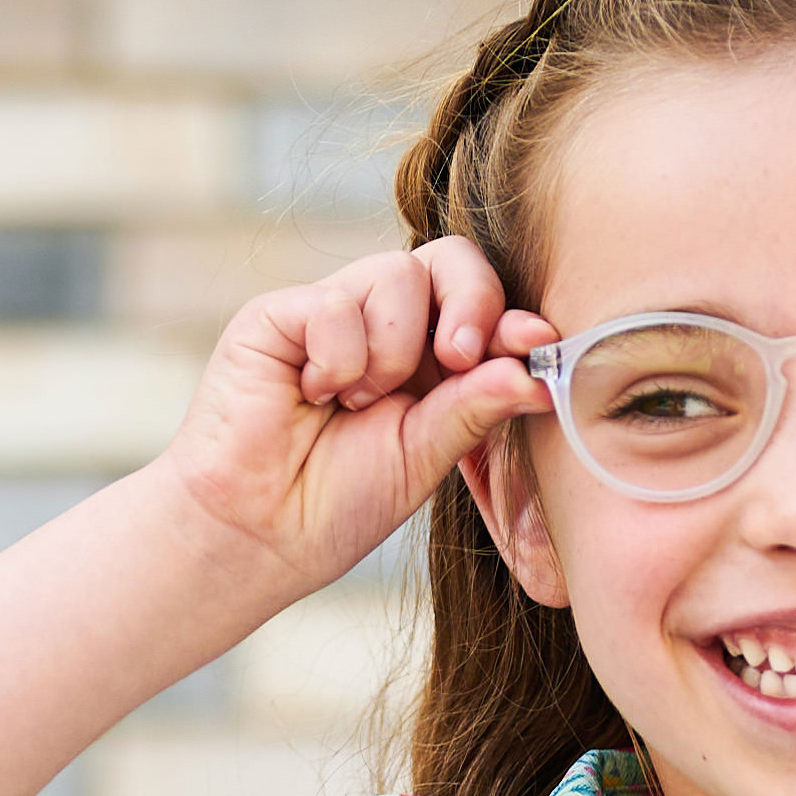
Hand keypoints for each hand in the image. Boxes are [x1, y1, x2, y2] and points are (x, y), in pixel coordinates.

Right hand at [159, 237, 558, 591]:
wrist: (258, 535)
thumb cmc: (336, 505)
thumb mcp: (425, 456)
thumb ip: (476, 406)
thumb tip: (537, 370)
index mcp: (429, 360)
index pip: (480, 305)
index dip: (509, 317)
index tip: (534, 342)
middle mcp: (383, 326)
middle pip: (449, 259)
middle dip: (469, 302)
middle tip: (456, 358)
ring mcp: (332, 314)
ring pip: (397, 273)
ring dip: (393, 349)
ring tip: (357, 403)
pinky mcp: (280, 314)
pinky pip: (336, 302)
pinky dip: (338, 358)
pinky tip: (312, 396)